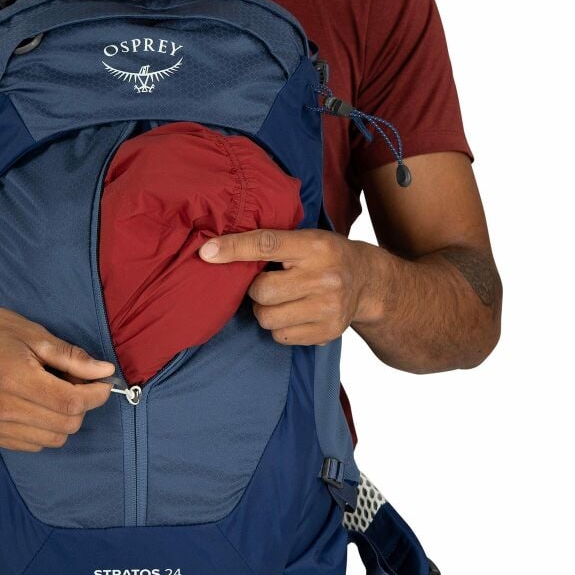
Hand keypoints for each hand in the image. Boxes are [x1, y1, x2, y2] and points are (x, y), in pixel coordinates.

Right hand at [0, 303, 115, 450]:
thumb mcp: (35, 334)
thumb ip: (72, 357)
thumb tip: (104, 372)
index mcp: (14, 377)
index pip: (70, 403)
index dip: (96, 395)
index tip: (104, 384)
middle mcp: (1, 407)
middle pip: (66, 425)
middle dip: (82, 406)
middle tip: (76, 382)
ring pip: (53, 440)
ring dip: (64, 419)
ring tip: (53, 393)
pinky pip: (33, 444)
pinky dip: (45, 429)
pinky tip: (36, 405)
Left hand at [198, 229, 380, 344]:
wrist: (368, 281)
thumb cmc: (326, 255)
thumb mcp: (306, 238)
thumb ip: (270, 242)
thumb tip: (214, 251)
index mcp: (315, 246)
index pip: (266, 244)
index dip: (233, 249)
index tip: (206, 253)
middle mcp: (324, 277)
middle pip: (261, 291)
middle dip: (256, 289)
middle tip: (269, 282)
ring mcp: (328, 308)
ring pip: (267, 318)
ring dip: (265, 310)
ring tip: (282, 299)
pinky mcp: (327, 332)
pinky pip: (280, 337)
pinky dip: (279, 327)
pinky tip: (294, 313)